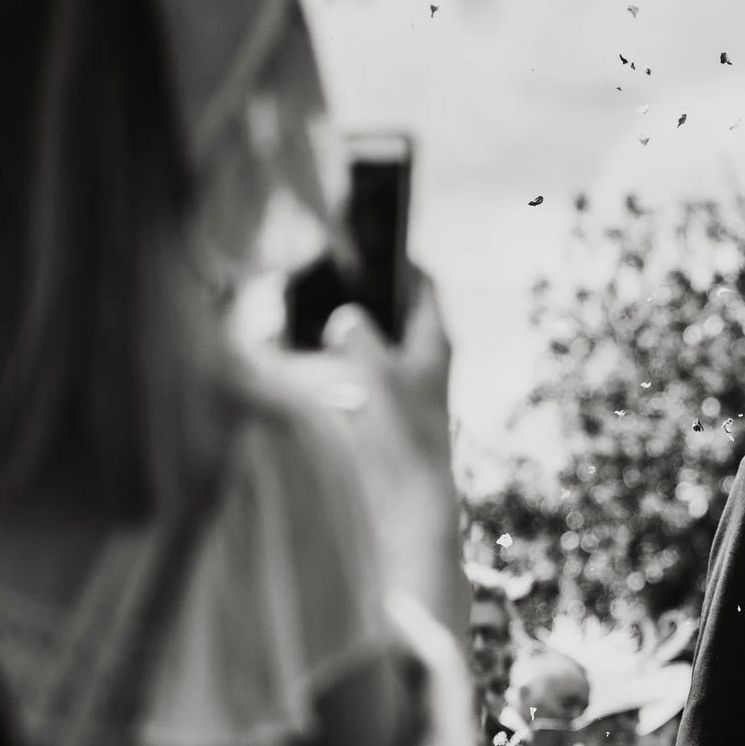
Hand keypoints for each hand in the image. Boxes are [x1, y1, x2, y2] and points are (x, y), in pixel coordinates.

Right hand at [262, 266, 466, 639]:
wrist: (410, 505)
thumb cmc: (398, 437)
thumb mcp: (372, 375)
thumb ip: (356, 336)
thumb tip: (346, 318)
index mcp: (434, 342)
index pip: (424, 285)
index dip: (400, 260)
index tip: (372, 240)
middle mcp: (428, 361)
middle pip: (398, 311)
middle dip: (367, 293)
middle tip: (328, 275)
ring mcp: (410, 388)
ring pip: (378, 343)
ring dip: (349, 330)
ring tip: (310, 312)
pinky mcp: (391, 415)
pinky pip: (364, 374)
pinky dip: (343, 362)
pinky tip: (311, 362)